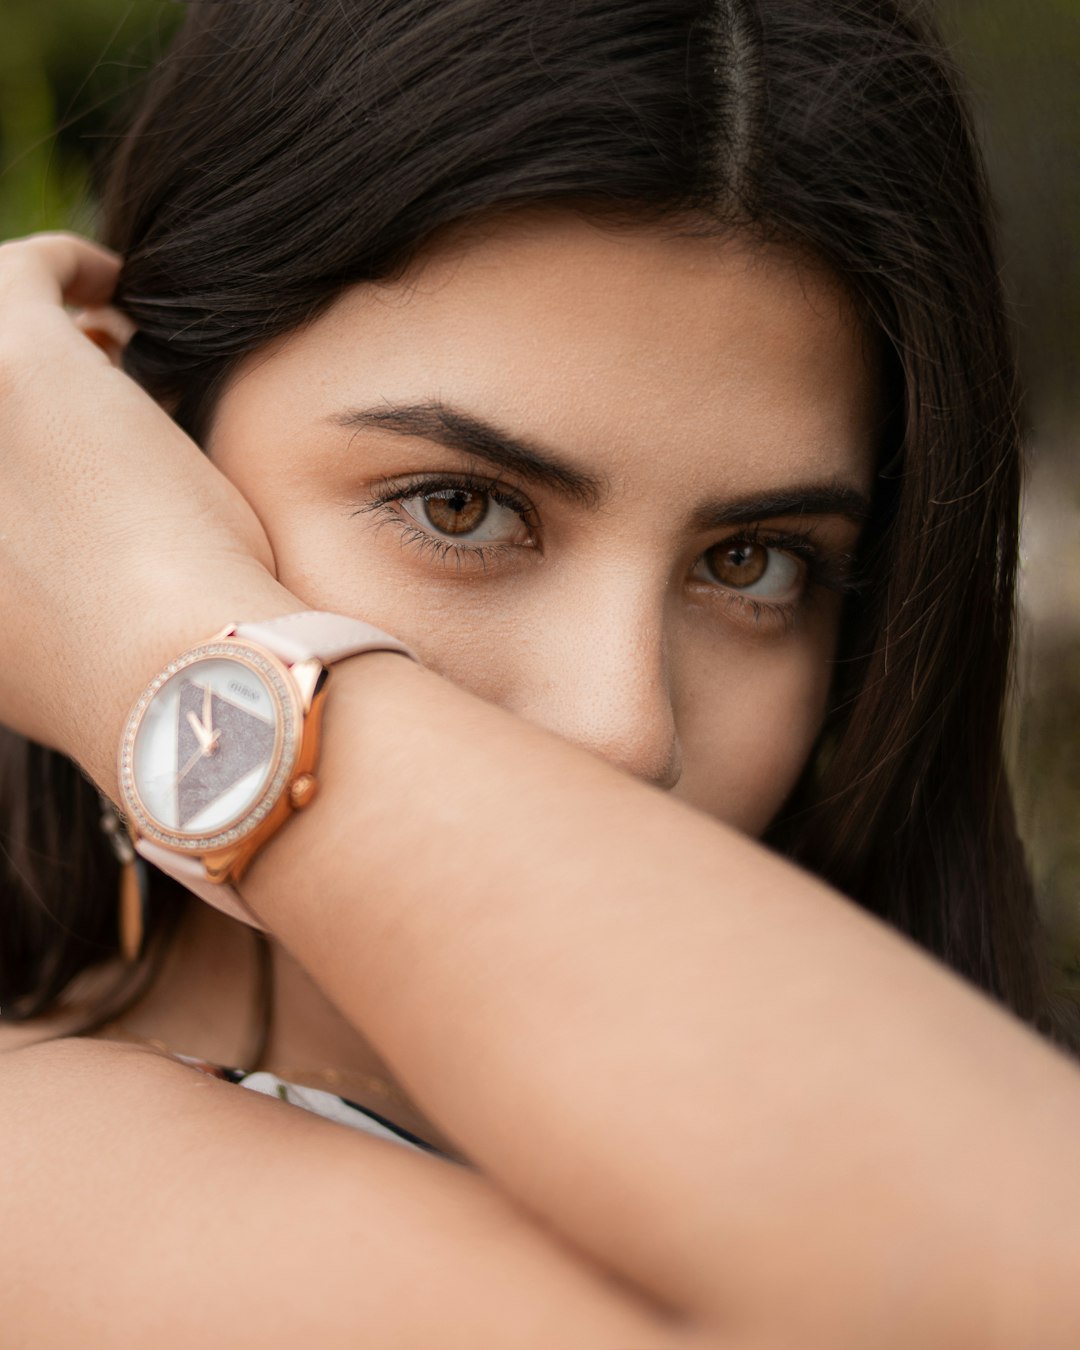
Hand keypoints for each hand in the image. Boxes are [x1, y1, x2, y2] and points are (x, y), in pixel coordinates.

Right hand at [0, 233, 299, 791]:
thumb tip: (66, 574)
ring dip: (34, 320)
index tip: (45, 436)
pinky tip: (120, 288)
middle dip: (13, 381)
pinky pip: (28, 270)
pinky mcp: (16, 361)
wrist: (173, 676)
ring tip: (106, 337)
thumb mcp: (44, 648)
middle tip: (79, 371)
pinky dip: (70, 266)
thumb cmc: (140, 678)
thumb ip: (25, 602)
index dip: (11, 441)